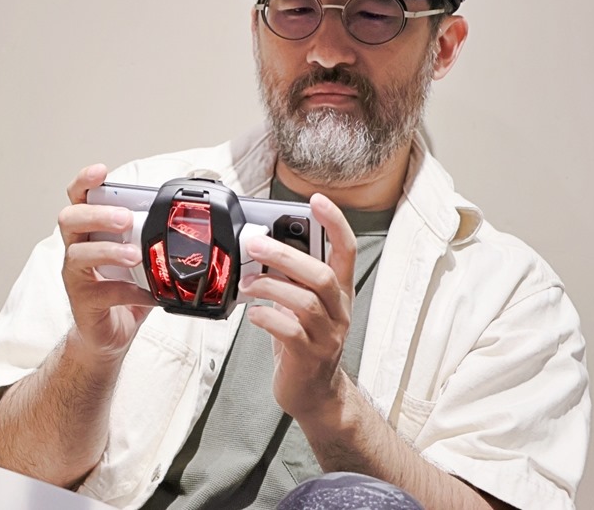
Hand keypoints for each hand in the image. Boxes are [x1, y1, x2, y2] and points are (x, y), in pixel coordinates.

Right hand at [58, 165, 155, 360]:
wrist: (108, 333)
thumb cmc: (121, 289)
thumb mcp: (139, 256)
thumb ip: (152, 237)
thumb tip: (185, 217)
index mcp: (89, 231)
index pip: (78, 198)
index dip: (85, 181)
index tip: (101, 171)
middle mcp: (76, 248)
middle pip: (70, 219)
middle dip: (98, 214)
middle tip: (125, 219)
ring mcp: (76, 276)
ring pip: (78, 254)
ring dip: (109, 250)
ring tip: (134, 255)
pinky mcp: (83, 302)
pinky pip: (102, 292)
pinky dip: (128, 291)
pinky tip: (148, 294)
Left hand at [238, 193, 356, 421]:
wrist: (314, 392)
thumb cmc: (303, 341)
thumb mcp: (301, 303)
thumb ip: (289, 277)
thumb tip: (261, 246)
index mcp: (339, 291)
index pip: (346, 250)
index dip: (335, 223)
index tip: (316, 200)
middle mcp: (339, 311)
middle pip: (321, 274)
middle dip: (286, 255)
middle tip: (254, 244)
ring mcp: (328, 335)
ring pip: (305, 302)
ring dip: (270, 287)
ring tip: (247, 284)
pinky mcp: (310, 357)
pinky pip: (288, 331)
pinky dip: (266, 317)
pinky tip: (253, 314)